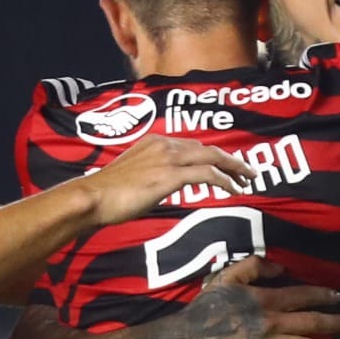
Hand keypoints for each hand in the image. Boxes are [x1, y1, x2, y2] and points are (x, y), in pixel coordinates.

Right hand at [78, 135, 255, 225]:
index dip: (212, 156)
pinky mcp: (170, 175)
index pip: (192, 146)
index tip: (225, 167)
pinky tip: (232, 189)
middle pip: (207, 148)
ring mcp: (168, 158)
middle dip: (230, 160)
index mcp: (154, 141)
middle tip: (247, 172)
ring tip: (247, 180)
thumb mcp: (133, 176)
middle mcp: (164, 145)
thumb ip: (151, 175)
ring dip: (233, 169)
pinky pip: (207, 174)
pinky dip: (224, 181)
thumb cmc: (107, 193)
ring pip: (212, 157)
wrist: (92, 197)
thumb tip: (161, 186)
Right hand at [186, 256, 339, 338]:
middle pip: (311, 324)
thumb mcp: (227, 277)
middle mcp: (270, 324)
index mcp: (264, 300)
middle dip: (333, 324)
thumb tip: (282, 268)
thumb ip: (254, 266)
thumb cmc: (208, 307)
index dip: (323, 297)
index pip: (302, 297)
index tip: (337, 298)